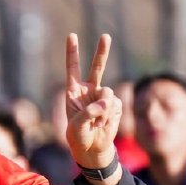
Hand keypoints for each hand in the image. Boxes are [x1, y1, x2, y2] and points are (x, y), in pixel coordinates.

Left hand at [63, 33, 122, 172]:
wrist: (92, 148)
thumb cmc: (78, 136)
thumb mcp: (77, 125)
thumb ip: (89, 112)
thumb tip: (107, 102)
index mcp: (74, 91)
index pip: (73, 69)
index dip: (72, 53)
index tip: (71, 36)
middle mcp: (89, 90)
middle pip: (97, 67)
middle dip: (102, 51)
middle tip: (105, 36)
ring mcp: (103, 96)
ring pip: (107, 93)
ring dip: (102, 110)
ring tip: (96, 123)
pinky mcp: (114, 105)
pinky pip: (114, 106)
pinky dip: (108, 116)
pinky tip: (103, 124)